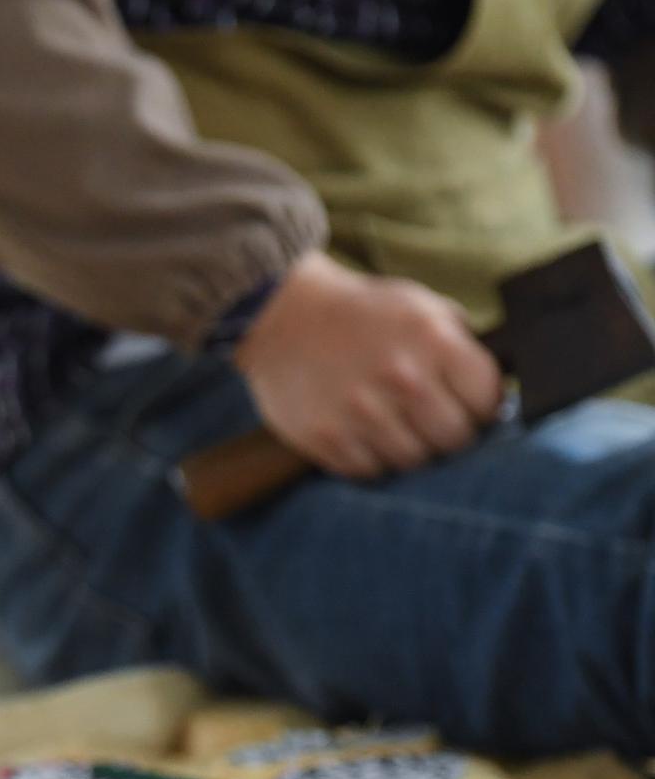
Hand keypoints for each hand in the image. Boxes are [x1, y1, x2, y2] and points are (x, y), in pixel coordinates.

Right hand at [234, 251, 502, 478]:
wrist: (280, 316)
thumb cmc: (361, 313)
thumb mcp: (420, 307)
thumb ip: (459, 344)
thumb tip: (498, 388)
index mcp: (433, 340)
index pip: (488, 401)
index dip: (481, 406)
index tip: (466, 405)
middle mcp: (402, 378)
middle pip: (454, 439)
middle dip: (447, 433)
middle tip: (429, 420)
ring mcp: (361, 412)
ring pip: (413, 461)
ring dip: (407, 449)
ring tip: (391, 425)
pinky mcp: (326, 437)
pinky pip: (369, 471)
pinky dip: (370, 458)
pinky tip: (361, 432)